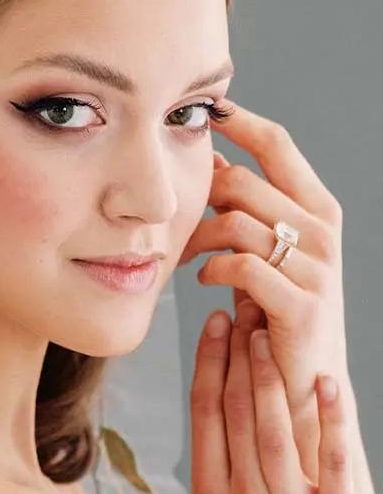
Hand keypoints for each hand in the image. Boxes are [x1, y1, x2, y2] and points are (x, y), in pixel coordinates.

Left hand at [179, 103, 350, 481]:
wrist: (303, 384)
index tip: (201, 110)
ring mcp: (316, 264)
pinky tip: (202, 280)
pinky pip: (243, 265)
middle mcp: (322, 229)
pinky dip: (213, 269)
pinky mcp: (301, 301)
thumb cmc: (276, 317)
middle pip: (243, 182)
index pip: (277, 144)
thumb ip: (244, 213)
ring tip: (180, 259)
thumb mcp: (263, 255)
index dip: (238, 121)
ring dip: (196, 239)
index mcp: (316, 207)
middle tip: (172, 222)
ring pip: (236, 222)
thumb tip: (208, 165)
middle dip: (197, 196)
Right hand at [190, 305, 365, 493]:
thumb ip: (220, 471)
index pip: (207, 417)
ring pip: (276, 429)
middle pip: (239, 413)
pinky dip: (330, 418)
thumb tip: (221, 408)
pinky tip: (327, 380)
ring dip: (272, 374)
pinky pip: (331, 462)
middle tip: (246, 304)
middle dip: (241, 354)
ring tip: (273, 331)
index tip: (217, 324)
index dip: (211, 365)